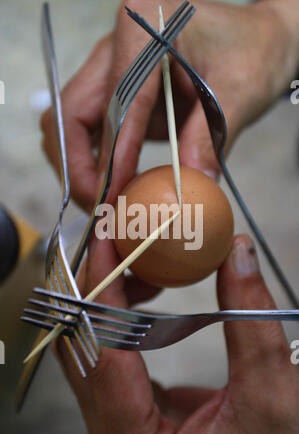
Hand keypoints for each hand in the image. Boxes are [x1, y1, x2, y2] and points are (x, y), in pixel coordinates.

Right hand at [41, 0, 298, 210]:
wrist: (252, 41)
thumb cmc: (250, 54)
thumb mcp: (239, 92)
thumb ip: (209, 139)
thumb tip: (187, 190)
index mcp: (144, 29)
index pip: (118, 102)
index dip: (112, 156)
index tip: (111, 199)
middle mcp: (115, 45)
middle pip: (70, 113)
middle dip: (79, 168)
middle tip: (101, 209)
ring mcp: (109, 67)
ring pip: (68, 123)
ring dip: (79, 169)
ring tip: (103, 205)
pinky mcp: (113, 90)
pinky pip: (87, 129)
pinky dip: (92, 162)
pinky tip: (109, 187)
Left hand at [54, 234, 298, 433]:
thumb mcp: (271, 397)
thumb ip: (252, 323)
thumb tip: (238, 255)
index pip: (100, 347)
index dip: (101, 286)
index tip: (106, 238)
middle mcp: (111, 433)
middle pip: (82, 344)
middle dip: (98, 284)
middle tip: (122, 241)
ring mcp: (117, 422)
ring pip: (90, 348)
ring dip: (108, 299)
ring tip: (140, 264)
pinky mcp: (131, 412)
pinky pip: (108, 356)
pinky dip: (119, 317)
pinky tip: (144, 296)